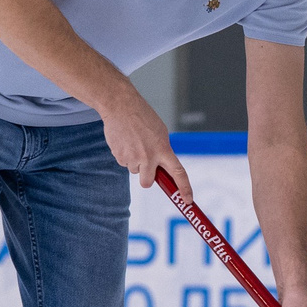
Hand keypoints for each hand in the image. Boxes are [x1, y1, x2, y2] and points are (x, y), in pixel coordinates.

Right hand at [101, 84, 190, 201]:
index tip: (188, 200)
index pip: (178, 173)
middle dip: (146, 178)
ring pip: (134, 170)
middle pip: (147, 182)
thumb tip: (162, 167)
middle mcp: (149, 157)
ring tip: (133, 143)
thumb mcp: (160, 133)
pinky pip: (124, 163)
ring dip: (134, 162)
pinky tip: (125, 141)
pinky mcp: (119, 156)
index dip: (185, 189)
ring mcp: (132, 158)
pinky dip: (125, 155)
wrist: (120, 106)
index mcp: (163, 149)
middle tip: (145, 166)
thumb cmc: (142, 118)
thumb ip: (162, 151)